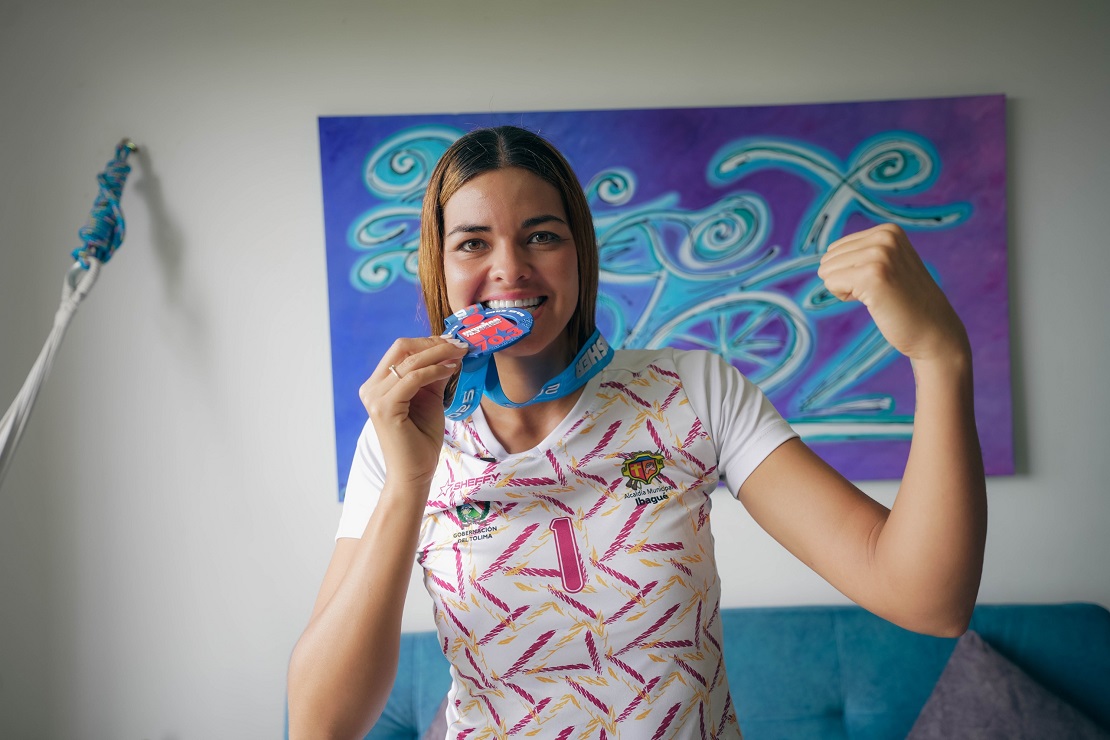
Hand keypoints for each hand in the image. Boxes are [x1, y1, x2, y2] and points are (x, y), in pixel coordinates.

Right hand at [359, 337, 467, 488]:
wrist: (414, 473)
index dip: (429, 341)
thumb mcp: (430, 399)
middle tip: (459, 344)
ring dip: (439, 354)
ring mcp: (374, 397)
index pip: (401, 350)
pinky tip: (451, 369)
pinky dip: (434, 370)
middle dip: (434, 343)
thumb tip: (450, 352)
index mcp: (378, 384)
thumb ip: (434, 375)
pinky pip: (413, 378)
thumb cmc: (421, 440)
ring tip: (461, 354)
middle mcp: (371, 388)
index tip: (455, 342)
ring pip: (410, 361)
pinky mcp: (384, 407)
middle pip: (401, 347)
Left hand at [818, 224, 969, 364]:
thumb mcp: (889, 264)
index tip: (881, 281)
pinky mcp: (872, 275)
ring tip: (878, 295)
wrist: (933, 329)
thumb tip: (826, 254)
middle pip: (829, 258)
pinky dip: (845, 296)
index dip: (851, 272)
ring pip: (827, 270)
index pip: (836, 249)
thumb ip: (864, 252)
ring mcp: (880, 254)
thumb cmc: (905, 301)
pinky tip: (873, 302)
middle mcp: (885, 237)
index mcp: (888, 230)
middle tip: (879, 291)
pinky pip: (831, 282)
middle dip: (846, 280)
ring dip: (847, 289)